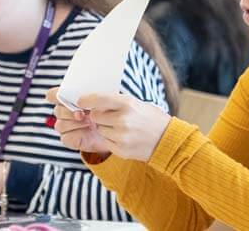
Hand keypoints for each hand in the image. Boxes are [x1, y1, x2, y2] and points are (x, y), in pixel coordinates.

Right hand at [46, 87, 113, 157]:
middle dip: (70, 111)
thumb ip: (92, 95)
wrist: (111, 129)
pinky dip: (77, 135)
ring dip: (76, 123)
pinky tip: (87, 131)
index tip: (63, 97)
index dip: (54, 95)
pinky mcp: (68, 139)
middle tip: (84, 112)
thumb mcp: (102, 99)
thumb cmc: (105, 111)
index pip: (53, 95)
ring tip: (90, 122)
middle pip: (57, 110)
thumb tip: (84, 96)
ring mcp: (64, 126)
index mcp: (68, 98)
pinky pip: (66, 137)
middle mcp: (64, 112)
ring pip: (60, 125)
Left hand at [50, 89, 172, 162]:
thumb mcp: (137, 103)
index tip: (81, 101)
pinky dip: (110, 139)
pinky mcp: (120, 150)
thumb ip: (116, 103)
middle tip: (109, 116)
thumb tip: (92, 103)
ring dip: (105, 128)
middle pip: (95, 116)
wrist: (167, 141)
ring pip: (99, 129)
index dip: (87, 100)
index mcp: (128, 104)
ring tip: (121, 127)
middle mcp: (123, 120)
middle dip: (98, 116)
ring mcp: (121, 136)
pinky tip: (123, 137)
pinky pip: (105, 141)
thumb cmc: (151, 118)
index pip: (99, 99)